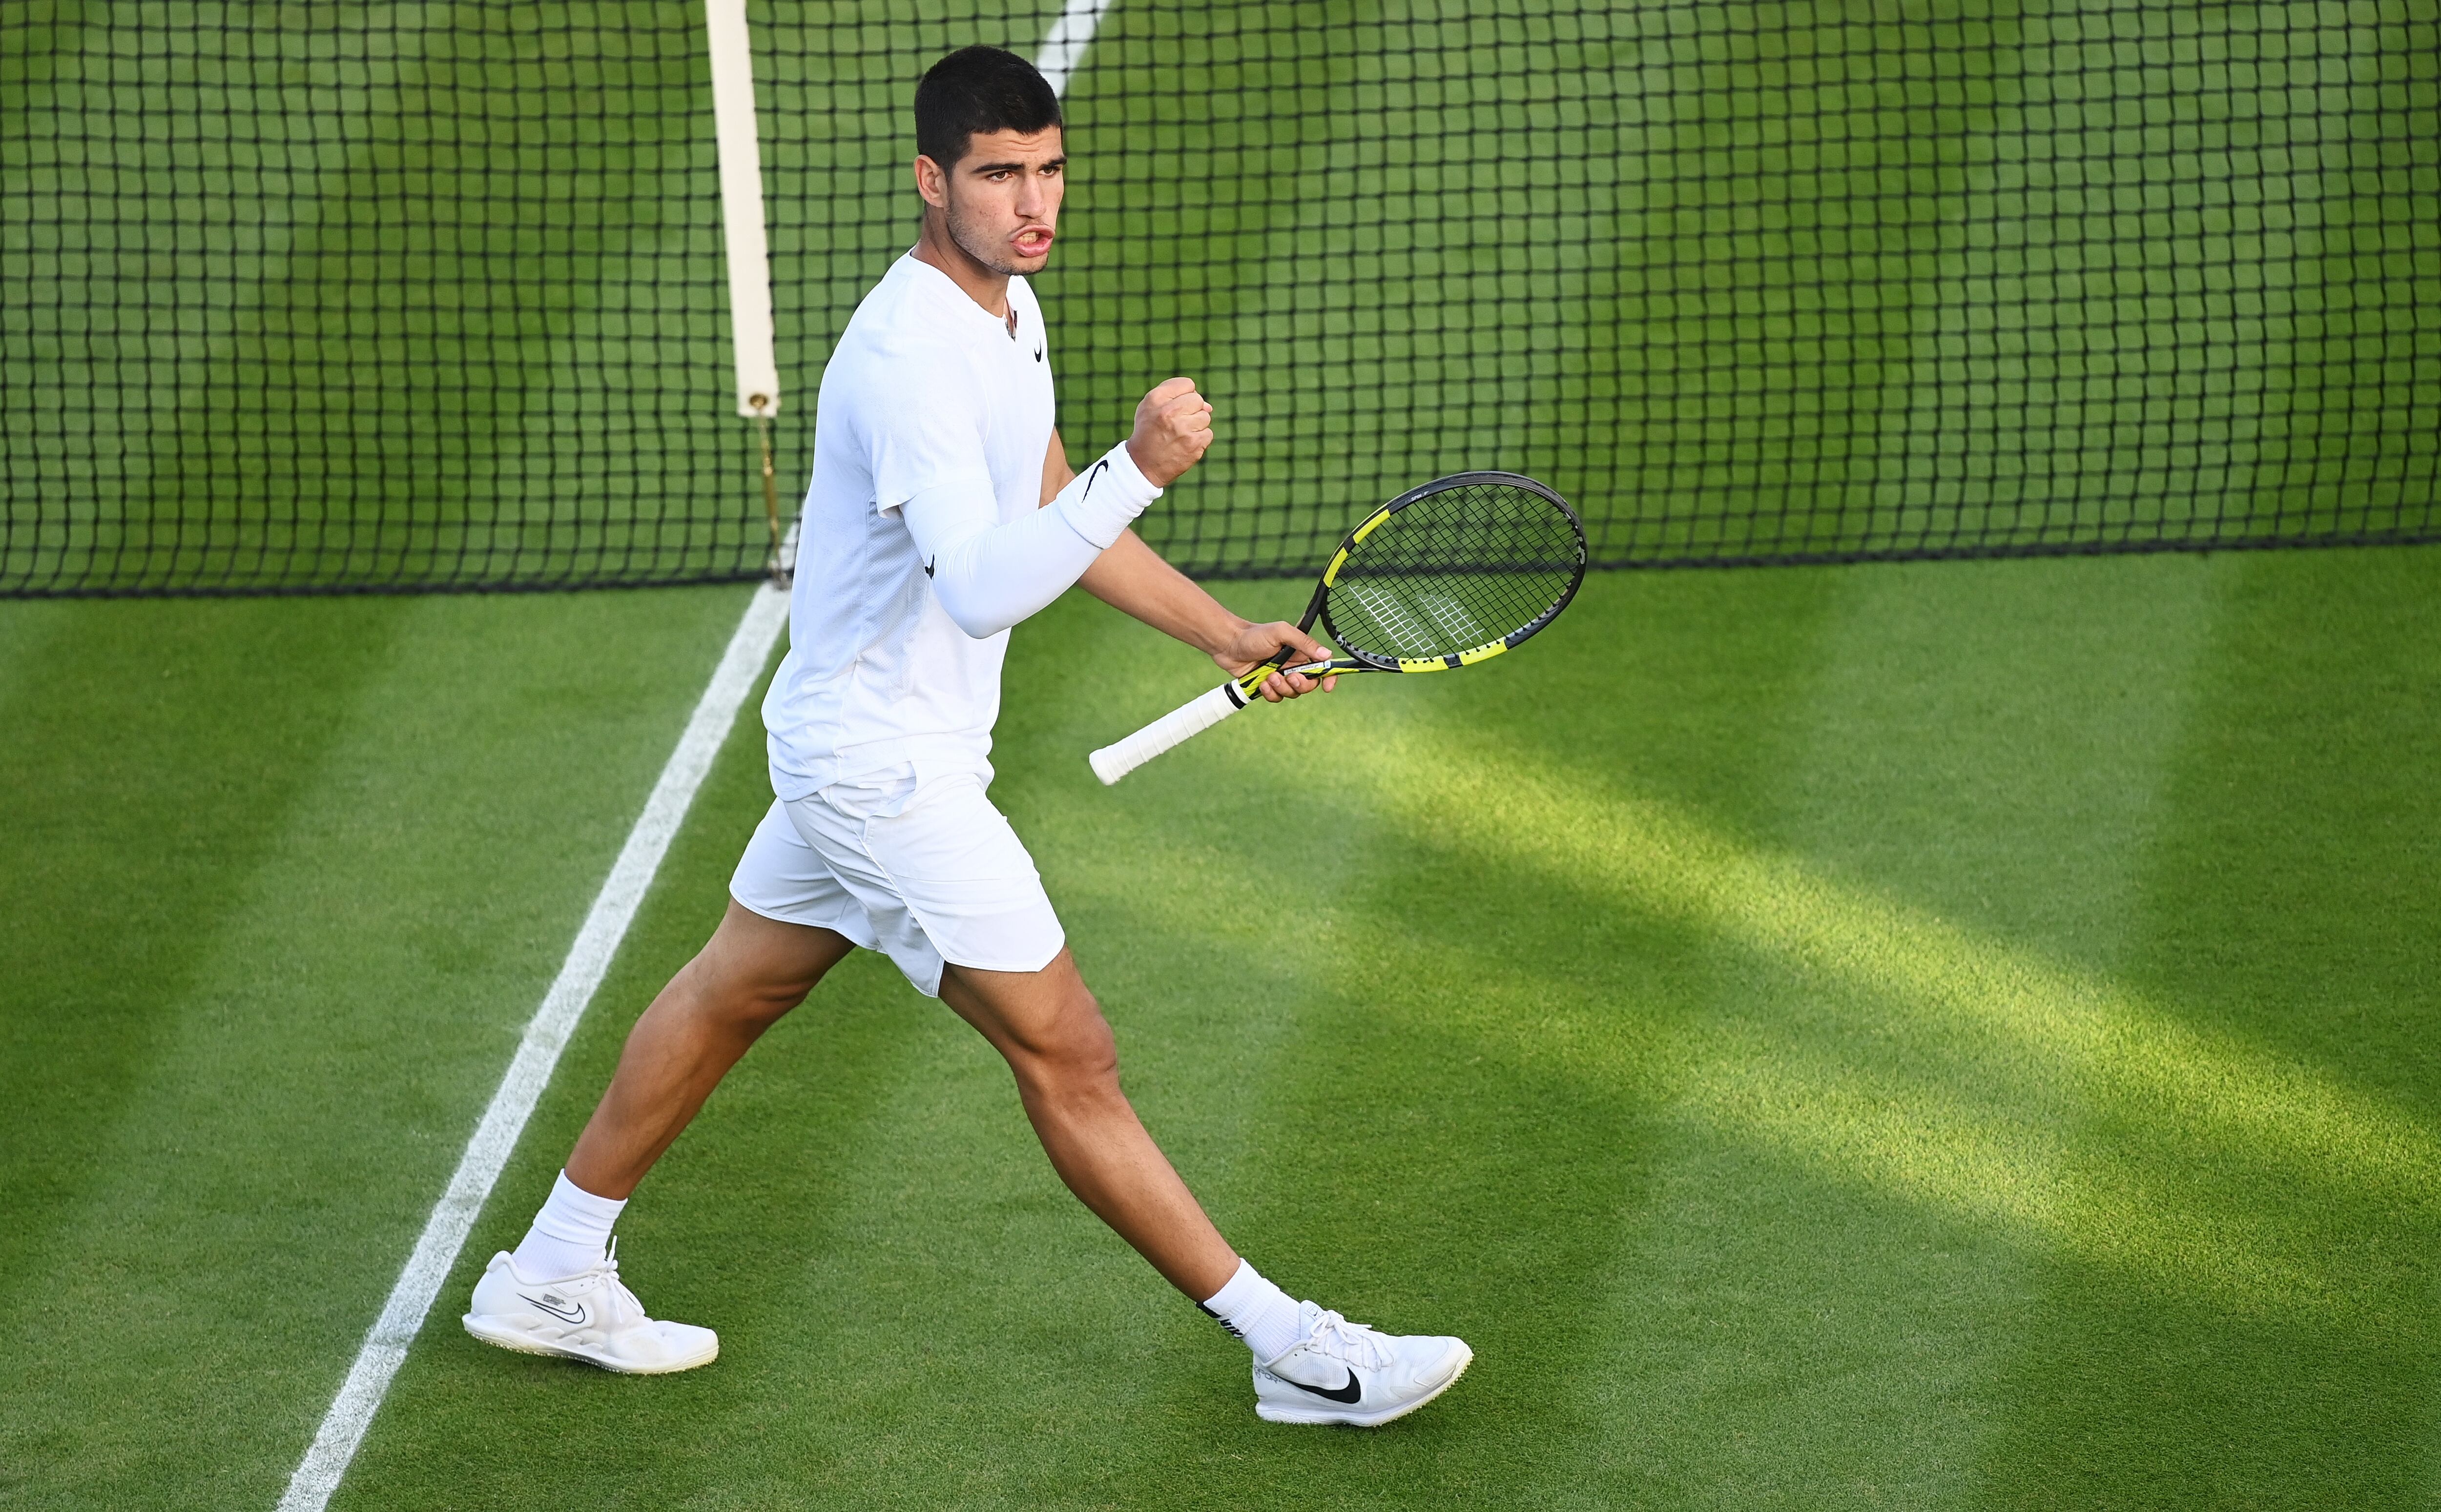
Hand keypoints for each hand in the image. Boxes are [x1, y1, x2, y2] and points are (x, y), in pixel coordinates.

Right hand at [1125, 376, 1214, 486]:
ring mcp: (1183, 429)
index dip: (1184, 395)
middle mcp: (1169, 412)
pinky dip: (1200, 439)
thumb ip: (1175, 394)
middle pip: (1198, 400)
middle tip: (1176, 424)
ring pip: (1205, 417)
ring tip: (1180, 434)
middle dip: (1191, 410)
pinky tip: (1185, 444)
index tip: (1175, 407)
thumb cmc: (1149, 431)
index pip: (1187, 384)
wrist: (1143, 465)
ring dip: (1196, 425)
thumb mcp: (1150, 405)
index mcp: (1156, 399)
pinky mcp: (1194, 445)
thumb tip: (1209, 406)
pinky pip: (1208, 434)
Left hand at [1215, 620, 1336, 702]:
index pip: (1323, 667)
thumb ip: (1304, 642)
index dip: (1329, 677)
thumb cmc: (1253, 635)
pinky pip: (1277, 698)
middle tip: (1288, 676)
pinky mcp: (1267, 686)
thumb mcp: (1281, 633)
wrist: (1228, 644)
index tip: (1327, 687)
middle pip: (1309, 684)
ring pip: (1292, 693)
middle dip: (1301, 684)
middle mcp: (1293, 665)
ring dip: (1282, 688)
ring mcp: (1280, 676)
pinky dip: (1271, 693)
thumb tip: (1326, 654)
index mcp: (1301, 652)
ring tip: (1270, 677)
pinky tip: (1262, 683)